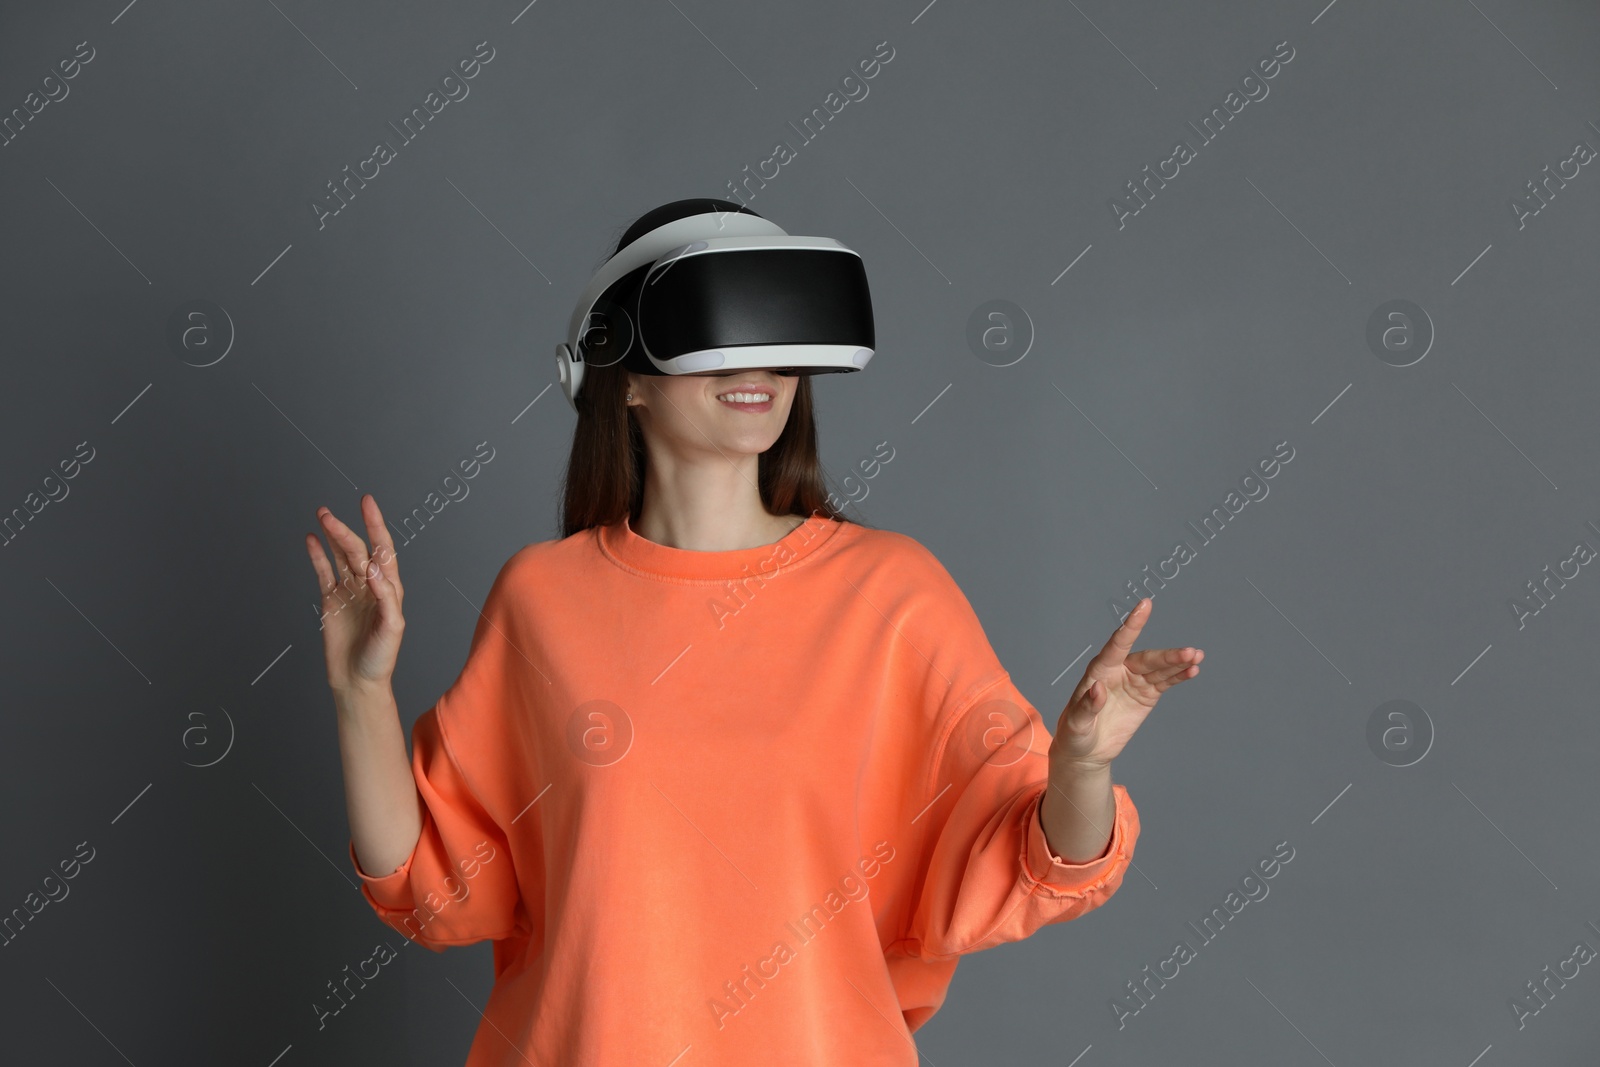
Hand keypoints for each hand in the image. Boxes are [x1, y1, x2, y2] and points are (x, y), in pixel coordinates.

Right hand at [307, 494, 404, 695]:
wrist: (358, 681)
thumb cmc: (381, 658)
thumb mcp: (392, 628)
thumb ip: (386, 596)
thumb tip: (374, 568)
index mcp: (389, 588)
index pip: (383, 550)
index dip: (376, 525)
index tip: (367, 503)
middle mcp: (370, 585)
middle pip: (357, 550)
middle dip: (344, 530)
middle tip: (328, 514)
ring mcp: (349, 591)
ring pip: (340, 556)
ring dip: (332, 536)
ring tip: (322, 515)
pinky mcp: (331, 601)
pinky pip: (323, 572)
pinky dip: (317, 555)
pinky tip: (311, 539)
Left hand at [1050, 598, 1201, 774]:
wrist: (1086, 751)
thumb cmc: (1075, 733)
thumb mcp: (1076, 723)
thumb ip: (1086, 706)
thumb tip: (1098, 688)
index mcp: (1099, 671)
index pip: (1117, 644)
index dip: (1132, 625)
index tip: (1145, 605)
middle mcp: (1119, 671)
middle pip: (1146, 658)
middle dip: (1167, 655)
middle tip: (1189, 652)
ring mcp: (1134, 682)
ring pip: (1159, 668)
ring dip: (1178, 662)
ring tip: (1197, 656)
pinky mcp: (1146, 695)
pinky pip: (1165, 682)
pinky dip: (1179, 676)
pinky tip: (1192, 670)